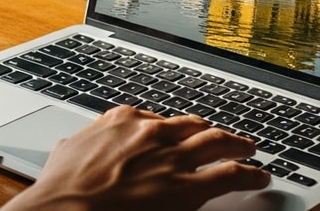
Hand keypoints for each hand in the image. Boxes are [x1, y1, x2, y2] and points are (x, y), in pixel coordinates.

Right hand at [2, 106, 269, 210]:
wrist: (66, 209)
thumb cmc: (60, 188)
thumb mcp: (66, 152)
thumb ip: (79, 144)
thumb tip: (70, 147)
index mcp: (122, 121)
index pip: (156, 119)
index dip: (170, 128)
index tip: (176, 132)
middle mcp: (153, 133)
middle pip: (192, 125)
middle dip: (208, 130)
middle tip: (221, 136)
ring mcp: (173, 158)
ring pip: (218, 142)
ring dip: (237, 144)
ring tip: (249, 148)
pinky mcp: (188, 187)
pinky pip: (230, 174)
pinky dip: (250, 173)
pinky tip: (259, 176)